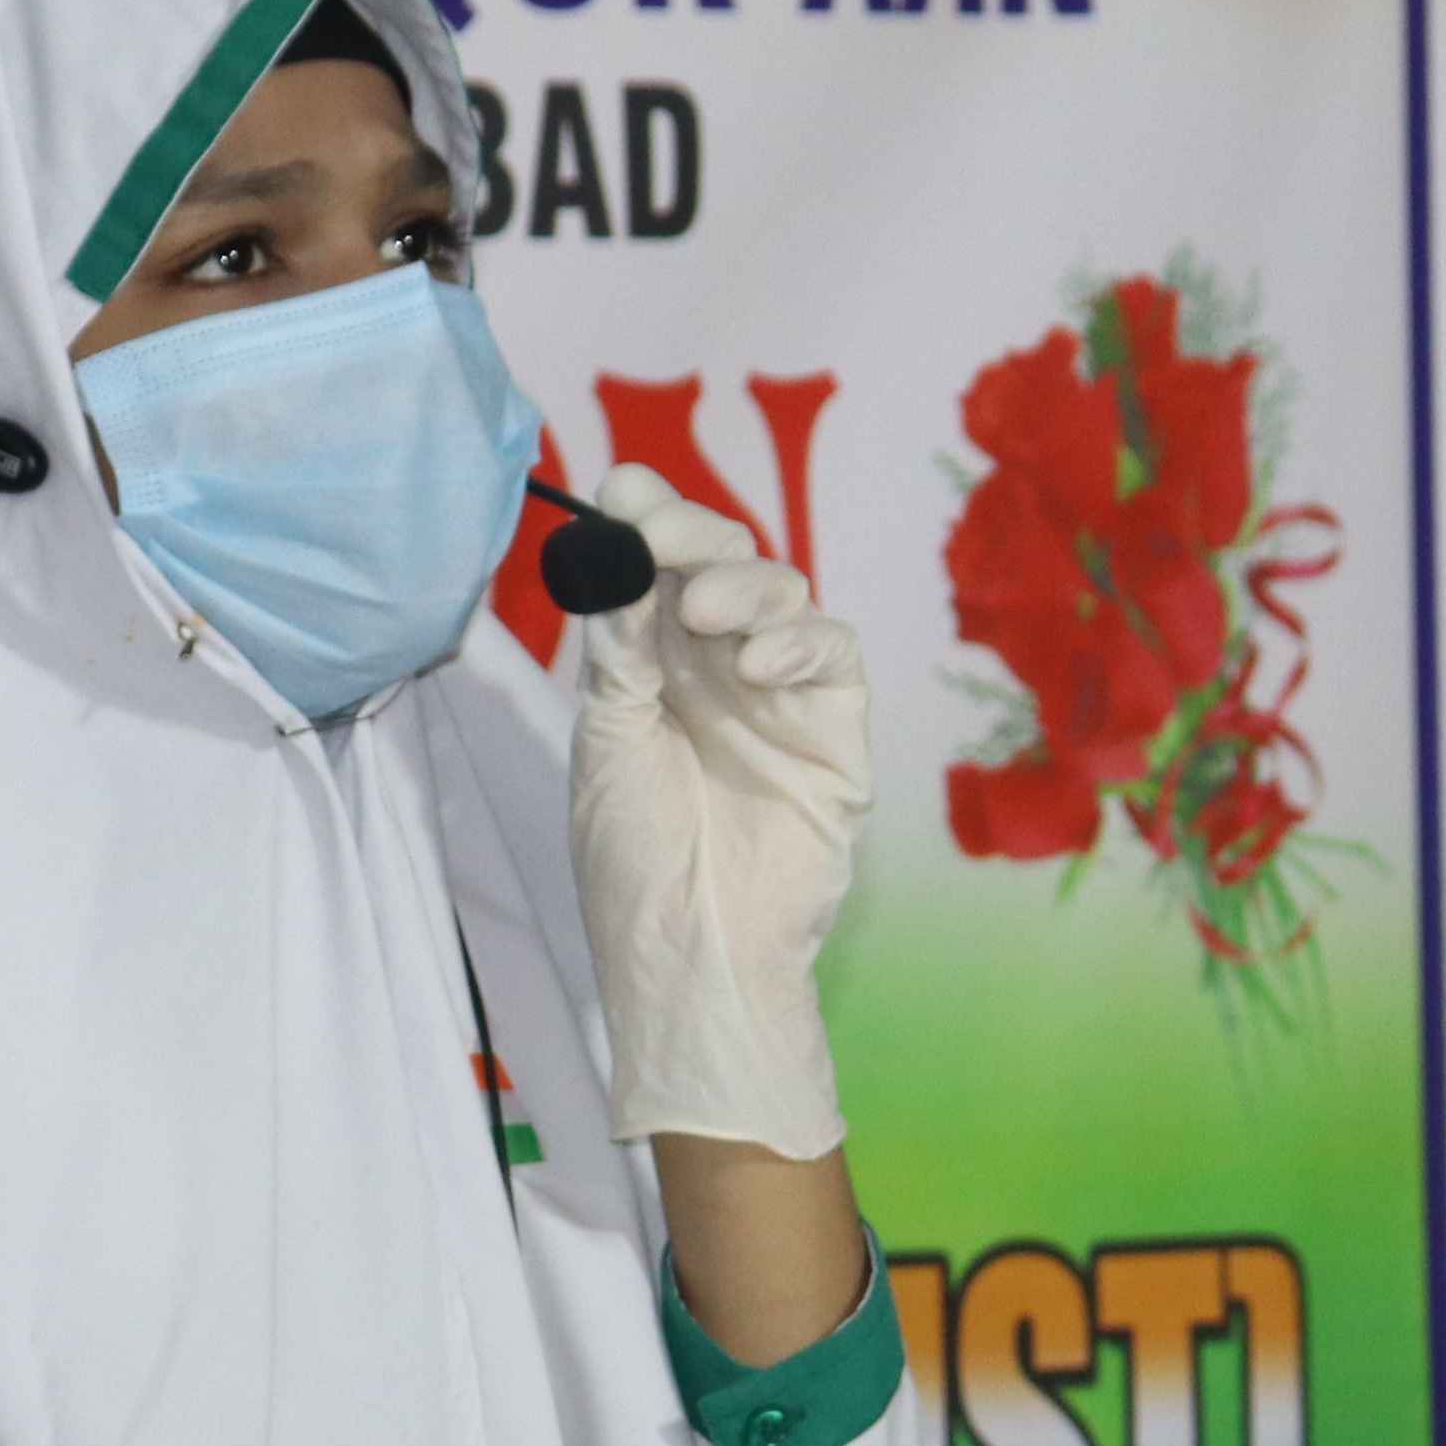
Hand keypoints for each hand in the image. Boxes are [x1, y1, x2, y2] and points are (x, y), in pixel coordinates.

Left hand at [567, 464, 867, 1162]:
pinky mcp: (835, 729)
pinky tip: (757, 665)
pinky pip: (835, 653)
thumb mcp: (609, 741)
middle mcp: (718, 668)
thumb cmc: (636, 865)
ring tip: (702, 620)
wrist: (692, 956)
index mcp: (654, 666)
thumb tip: (613, 546)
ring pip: (782, 592)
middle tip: (659, 542)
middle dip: (692, 537)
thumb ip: (620, 647)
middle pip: (723, 562)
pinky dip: (799, 642)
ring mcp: (782, 695)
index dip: (647, 518)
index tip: (620, 490)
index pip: (659, 566)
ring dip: (741, 586)